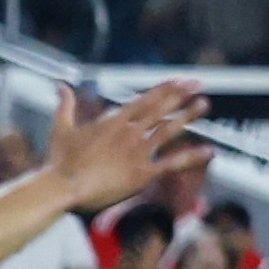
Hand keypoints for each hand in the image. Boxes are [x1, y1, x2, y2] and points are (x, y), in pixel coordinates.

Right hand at [41, 77, 210, 212]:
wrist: (63, 188)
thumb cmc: (58, 163)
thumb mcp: (60, 130)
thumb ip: (65, 106)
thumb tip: (60, 86)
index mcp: (112, 121)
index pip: (144, 100)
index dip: (165, 88)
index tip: (180, 80)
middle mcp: (129, 132)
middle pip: (160, 109)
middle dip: (181, 94)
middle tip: (198, 83)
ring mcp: (137, 152)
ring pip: (168, 130)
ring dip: (187, 116)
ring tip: (204, 104)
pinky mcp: (142, 174)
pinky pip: (172, 163)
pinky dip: (191, 157)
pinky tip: (209, 151)